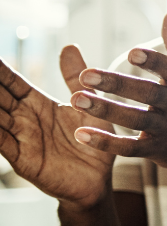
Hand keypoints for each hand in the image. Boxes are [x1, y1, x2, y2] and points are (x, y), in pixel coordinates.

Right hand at [0, 47, 116, 208]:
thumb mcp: (88, 104)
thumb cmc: (94, 141)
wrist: (98, 180)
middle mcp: (24, 120)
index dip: (1, 70)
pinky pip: (1, 143)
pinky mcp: (22, 159)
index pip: (13, 83)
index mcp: (38, 104)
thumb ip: (75, 78)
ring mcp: (21, 139)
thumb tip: (68, 46)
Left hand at [67, 14, 166, 181]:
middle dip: (117, 84)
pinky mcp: (155, 151)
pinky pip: (128, 148)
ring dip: (105, 110)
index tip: (132, 52)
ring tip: (76, 99)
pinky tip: (81, 134)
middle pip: (148, 95)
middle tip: (86, 74)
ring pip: (134, 120)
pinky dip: (105, 142)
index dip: (154, 61)